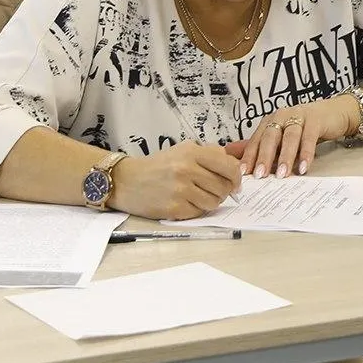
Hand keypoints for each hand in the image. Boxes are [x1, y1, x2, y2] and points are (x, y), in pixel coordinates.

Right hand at [109, 142, 242, 220]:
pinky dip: (196, 210)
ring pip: (214, 202)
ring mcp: (181, 190)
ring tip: (196, 196)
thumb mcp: (181, 150)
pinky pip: (199, 213)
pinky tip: (184, 202)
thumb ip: (208, 154)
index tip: (234, 183)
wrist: (126, 181)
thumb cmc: (156, 167)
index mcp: (191, 152)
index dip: (236, 177)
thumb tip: (234, 166)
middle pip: (224, 187)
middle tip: (213, 191)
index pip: (229, 167)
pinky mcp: (175, 208)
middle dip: (223, 191)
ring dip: (210, 202)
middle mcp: (187, 169)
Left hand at [225, 96, 358, 178]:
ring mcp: (299, 116)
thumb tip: (235, 159)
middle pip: (269, 137)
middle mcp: (281, 116)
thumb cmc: (304, 128)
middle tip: (260, 175)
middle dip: (263, 157)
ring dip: (285, 157)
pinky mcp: (316, 120)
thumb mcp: (282, 137)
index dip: (249, 156)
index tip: (243, 173)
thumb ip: (263, 148)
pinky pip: (309, 138)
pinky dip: (306, 153)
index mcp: (269, 121)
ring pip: (289, 137)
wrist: (333, 114)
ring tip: (282, 174)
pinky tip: (303, 167)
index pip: (256, 140)